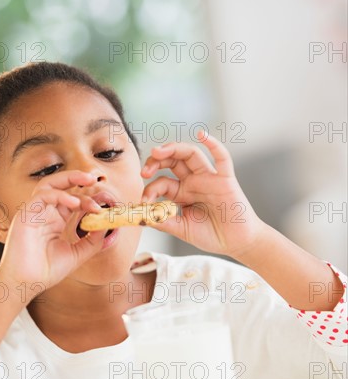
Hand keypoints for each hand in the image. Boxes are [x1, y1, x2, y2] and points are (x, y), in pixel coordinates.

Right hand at [0, 171, 104, 299]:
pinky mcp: (25, 214)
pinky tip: (74, 203)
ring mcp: (34, 212)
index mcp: (55, 221)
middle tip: (94, 177)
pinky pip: (42, 196)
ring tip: (87, 181)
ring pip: (49, 185)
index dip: (87, 199)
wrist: (26, 283)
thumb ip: (92, 241)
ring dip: (68, 179)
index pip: (72, 200)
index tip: (102, 206)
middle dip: (76, 178)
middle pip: (58, 185)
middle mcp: (44, 213)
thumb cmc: (46, 271)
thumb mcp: (77, 254)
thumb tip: (106, 225)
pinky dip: (59, 195)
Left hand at [141, 132, 264, 258]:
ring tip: (157, 152)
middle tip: (144, 171)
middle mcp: (194, 181)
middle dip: (156, 161)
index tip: (143, 202)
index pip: (162, 183)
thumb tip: (140, 216)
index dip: (150, 189)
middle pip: (173, 161)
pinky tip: (202, 134)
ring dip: (173, 149)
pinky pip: (222, 158)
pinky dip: (213, 144)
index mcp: (182, 193)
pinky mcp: (226, 179)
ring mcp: (209, 178)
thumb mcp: (181, 229)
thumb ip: (163, 222)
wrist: (236, 243)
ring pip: (191, 154)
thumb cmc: (211, 235)